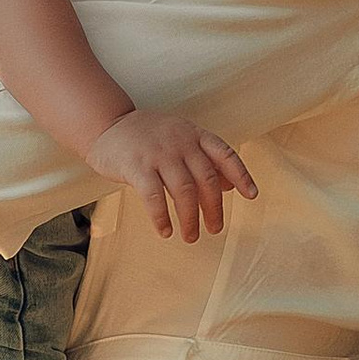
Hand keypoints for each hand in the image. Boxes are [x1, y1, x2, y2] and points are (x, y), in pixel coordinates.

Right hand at [87, 108, 258, 244]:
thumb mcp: (180, 139)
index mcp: (194, 134)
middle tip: (215, 229)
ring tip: (190, 236)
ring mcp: (159, 153)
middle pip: (207, 180)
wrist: (107, 124)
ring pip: (184, 191)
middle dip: (214, 209)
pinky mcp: (137, 166)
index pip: (225, 155)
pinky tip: (165, 230)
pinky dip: (162, 217)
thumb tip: (230, 186)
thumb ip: (203, 159)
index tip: (251, 196)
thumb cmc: (147, 136)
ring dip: (190, 218)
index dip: (241, 175)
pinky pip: (154, 197)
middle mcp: (180, 142)